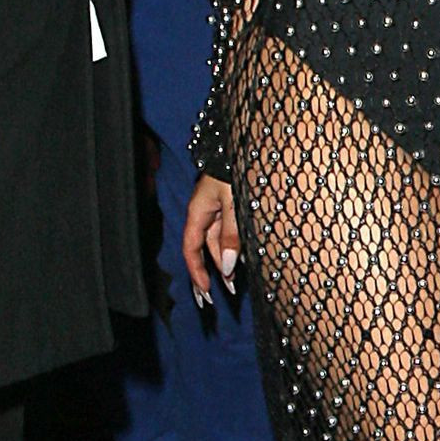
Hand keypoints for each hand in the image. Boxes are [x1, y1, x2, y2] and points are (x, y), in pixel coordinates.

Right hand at [183, 174, 239, 306]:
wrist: (247, 142)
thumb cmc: (236, 169)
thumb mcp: (235, 203)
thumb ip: (231, 235)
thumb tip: (225, 267)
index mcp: (199, 211)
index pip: (191, 248)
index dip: (196, 272)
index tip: (205, 293)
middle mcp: (206, 211)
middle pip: (205, 248)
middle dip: (213, 273)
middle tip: (221, 298)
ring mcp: (218, 207)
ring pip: (218, 240)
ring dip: (225, 261)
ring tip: (235, 284)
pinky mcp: (230, 203)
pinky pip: (228, 230)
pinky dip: (233, 246)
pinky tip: (242, 259)